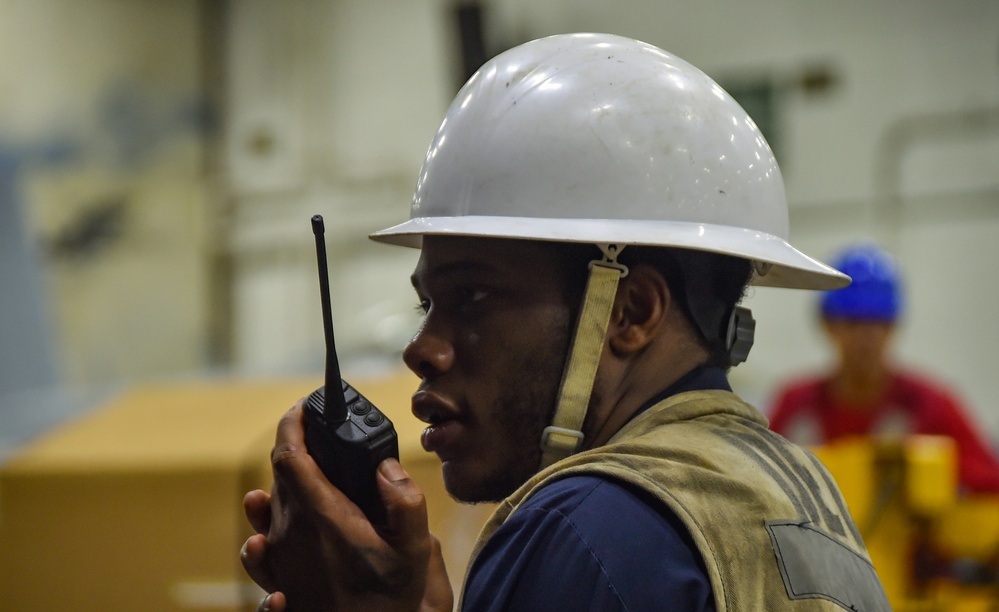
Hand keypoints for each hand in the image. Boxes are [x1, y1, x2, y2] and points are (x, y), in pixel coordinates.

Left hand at [240, 400, 452, 611]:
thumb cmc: (391, 600)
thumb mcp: (415, 550)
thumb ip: (405, 501)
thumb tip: (383, 466)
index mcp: (320, 517)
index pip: (288, 455)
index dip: (292, 424)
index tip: (304, 407)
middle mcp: (289, 534)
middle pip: (278, 476)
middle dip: (296, 450)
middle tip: (321, 439)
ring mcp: (279, 560)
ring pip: (266, 510)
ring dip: (281, 486)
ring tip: (301, 477)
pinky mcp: (277, 582)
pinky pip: (259, 547)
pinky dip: (265, 527)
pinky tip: (272, 533)